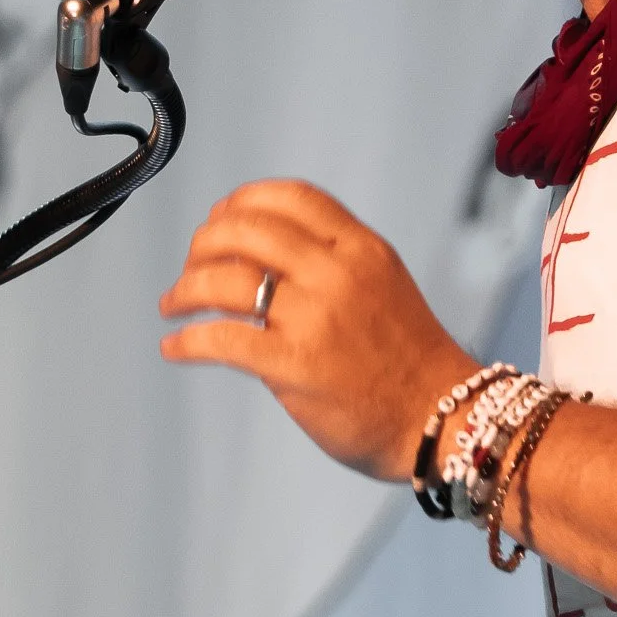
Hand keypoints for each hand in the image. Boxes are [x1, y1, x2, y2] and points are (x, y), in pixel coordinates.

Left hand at [158, 178, 476, 481]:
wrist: (443, 417)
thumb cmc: (409, 359)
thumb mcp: (382, 284)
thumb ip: (332, 263)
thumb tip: (263, 257)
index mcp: (360, 248)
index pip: (292, 198)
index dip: (244, 200)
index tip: (221, 216)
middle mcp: (337, 273)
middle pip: (247, 231)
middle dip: (204, 243)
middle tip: (190, 265)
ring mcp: (315, 317)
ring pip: (225, 280)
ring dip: (185, 289)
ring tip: (172, 305)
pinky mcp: (295, 364)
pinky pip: (222, 339)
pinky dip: (187, 341)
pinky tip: (175, 348)